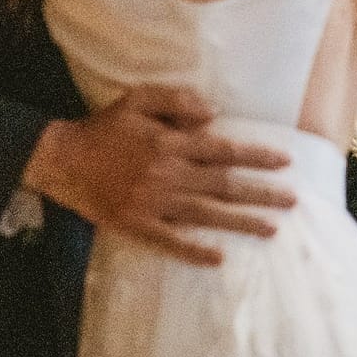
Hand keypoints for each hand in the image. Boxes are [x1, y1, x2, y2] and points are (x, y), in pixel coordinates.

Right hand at [23, 82, 295, 265]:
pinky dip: (195, 250)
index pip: (224, 151)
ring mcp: (153, 204)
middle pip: (225, 185)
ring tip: (272, 228)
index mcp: (171, 144)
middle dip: (262, 193)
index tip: (285, 161)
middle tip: (293, 200)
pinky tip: (219, 257)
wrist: (63, 160)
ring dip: (242, 222)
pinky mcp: (137, 226)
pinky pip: (171, 242)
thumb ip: (177, 101)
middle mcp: (168, 175)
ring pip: (207, 215)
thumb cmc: (105, 127)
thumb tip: (214, 114)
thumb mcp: (139, 99)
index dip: (257, 156)